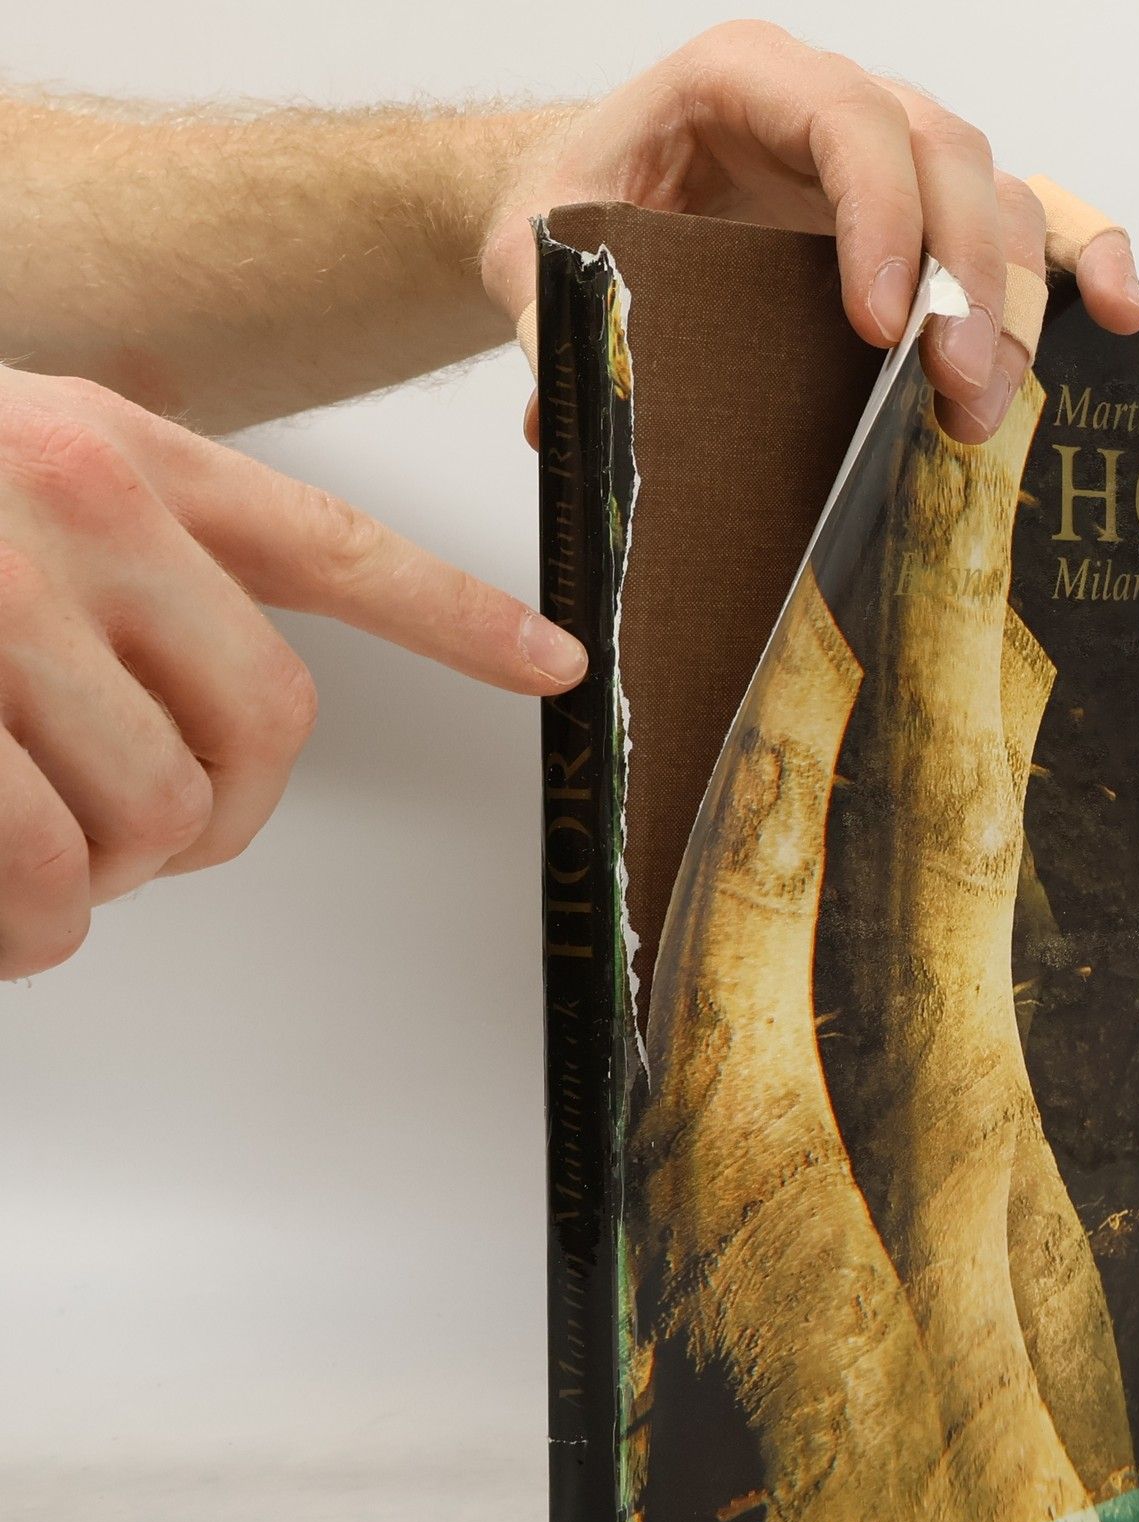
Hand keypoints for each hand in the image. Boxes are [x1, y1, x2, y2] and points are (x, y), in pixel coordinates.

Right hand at [0, 368, 585, 979]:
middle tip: (129, 842)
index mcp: (111, 453)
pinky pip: (39, 876)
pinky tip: (0, 916)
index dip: (461, 615)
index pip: (330, 546)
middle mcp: (70, 507)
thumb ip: (122, 579)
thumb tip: (208, 762)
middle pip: (257, 744)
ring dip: (95, 892)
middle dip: (201, 830)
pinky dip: (24, 929)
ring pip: (144, 827)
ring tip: (28, 877)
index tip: (560, 661)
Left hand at [480, 19, 1138, 445]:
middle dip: (966, 279)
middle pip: (948, 158)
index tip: (879, 327)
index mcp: (745, 79)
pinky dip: (1082, 260)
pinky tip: (1115, 316)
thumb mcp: (542, 245)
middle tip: (951, 390)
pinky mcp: (927, 221)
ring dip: (1010, 308)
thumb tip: (577, 421)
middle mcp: (839, 105)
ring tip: (977, 411)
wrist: (589, 193)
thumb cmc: (577, 200)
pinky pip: (1033, 219)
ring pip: (1000, 198)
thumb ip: (565, 314)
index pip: (847, 117)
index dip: (882, 215)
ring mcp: (897, 162)